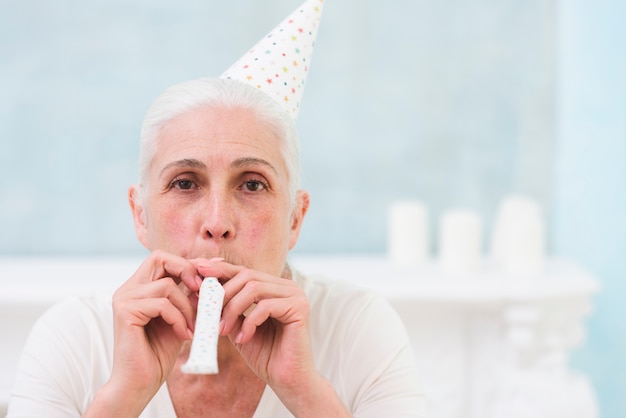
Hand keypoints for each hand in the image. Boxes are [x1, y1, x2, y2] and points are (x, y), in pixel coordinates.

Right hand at [93, 251, 202, 414]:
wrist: (140, 383)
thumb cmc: (159, 352)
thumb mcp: (180, 317)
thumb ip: (189, 296)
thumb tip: (210, 272)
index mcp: (139, 288)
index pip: (163, 259)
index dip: (190, 262)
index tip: (214, 269)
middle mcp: (128, 289)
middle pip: (158, 257)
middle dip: (186, 269)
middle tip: (202, 290)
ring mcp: (124, 299)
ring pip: (166, 285)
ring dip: (187, 307)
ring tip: (193, 328)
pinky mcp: (125, 312)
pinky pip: (162, 304)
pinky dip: (179, 319)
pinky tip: (184, 335)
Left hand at [196, 260, 315, 393]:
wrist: (287, 380)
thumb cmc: (265, 356)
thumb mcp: (238, 328)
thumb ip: (225, 308)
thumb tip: (197, 291)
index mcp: (275, 287)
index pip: (245, 271)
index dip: (221, 270)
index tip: (198, 272)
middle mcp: (287, 286)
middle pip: (248, 276)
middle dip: (223, 294)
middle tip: (207, 315)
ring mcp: (296, 295)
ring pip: (253, 288)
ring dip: (232, 309)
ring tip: (222, 330)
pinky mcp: (300, 308)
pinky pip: (265, 306)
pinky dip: (249, 322)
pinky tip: (243, 339)